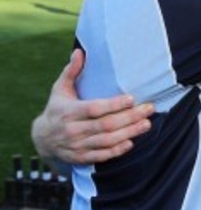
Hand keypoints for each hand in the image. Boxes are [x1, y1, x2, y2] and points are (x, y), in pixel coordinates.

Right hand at [31, 49, 153, 165]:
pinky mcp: (81, 158)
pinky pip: (101, 156)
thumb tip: (79, 52)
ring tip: (146, 124)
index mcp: (68, 112)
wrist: (42, 139)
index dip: (114, 105)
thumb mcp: (60, 89)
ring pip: (107, 141)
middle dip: (130, 117)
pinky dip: (117, 150)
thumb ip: (71, 71)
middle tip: (149, 109)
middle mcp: (73, 130)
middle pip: (105, 125)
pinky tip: (131, 142)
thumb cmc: (57, 109)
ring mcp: (77, 146)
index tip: (132, 98)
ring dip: (129, 133)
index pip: (94, 108)